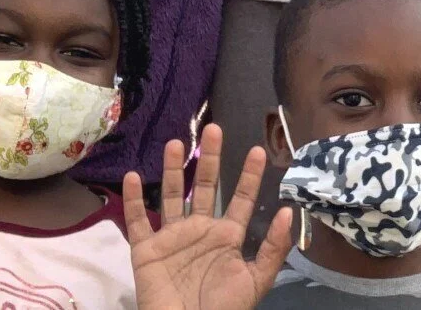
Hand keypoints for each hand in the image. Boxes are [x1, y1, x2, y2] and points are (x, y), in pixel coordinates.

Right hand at [125, 124, 292, 309]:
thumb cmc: (223, 309)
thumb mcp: (256, 280)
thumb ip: (273, 248)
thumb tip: (286, 211)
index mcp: (227, 237)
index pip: (240, 199)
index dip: (249, 175)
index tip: (257, 149)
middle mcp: (200, 230)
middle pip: (204, 187)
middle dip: (209, 159)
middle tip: (213, 128)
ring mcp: (172, 238)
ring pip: (171, 196)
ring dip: (172, 170)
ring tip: (175, 143)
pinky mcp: (147, 251)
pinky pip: (138, 221)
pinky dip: (134, 200)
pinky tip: (133, 176)